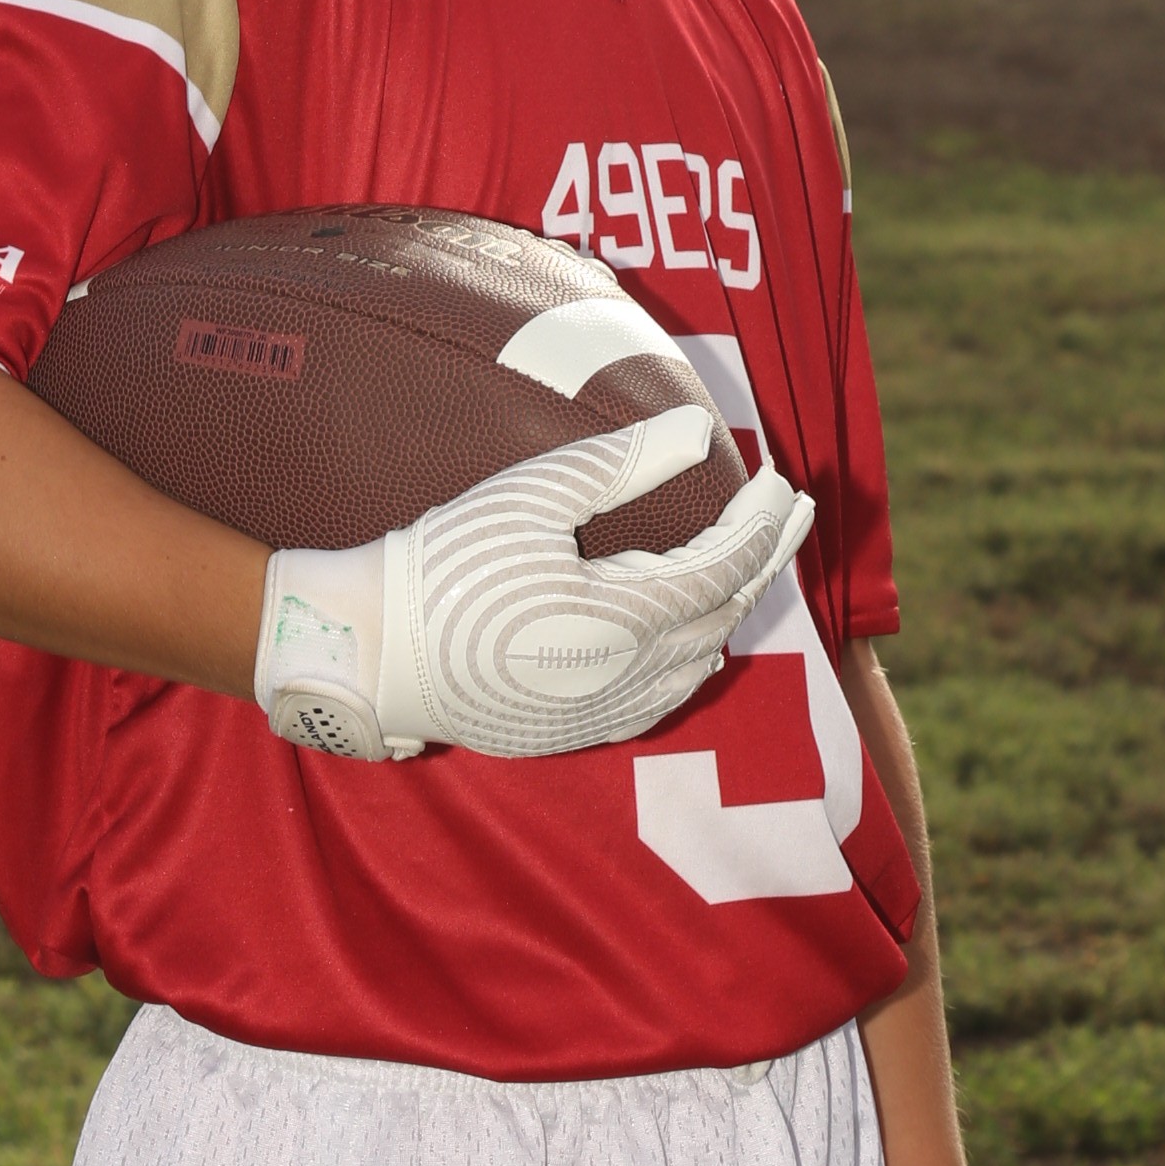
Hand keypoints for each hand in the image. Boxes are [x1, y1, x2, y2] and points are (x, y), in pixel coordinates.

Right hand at [257, 407, 814, 763]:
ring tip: (751, 564)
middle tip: (793, 513)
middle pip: (727, 611)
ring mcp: (605, 712)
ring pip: (700, 661)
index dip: (764, 522)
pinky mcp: (575, 731)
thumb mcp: (531, 494)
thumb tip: (698, 433)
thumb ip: (623, 463)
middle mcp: (631, 674)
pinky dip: (694, 660)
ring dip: (732, 608)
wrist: (372, 656)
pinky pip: (663, 698)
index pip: (728, 565)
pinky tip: (697, 645)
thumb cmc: (445, 564)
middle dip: (766, 558)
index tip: (783, 481)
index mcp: (628, 614)